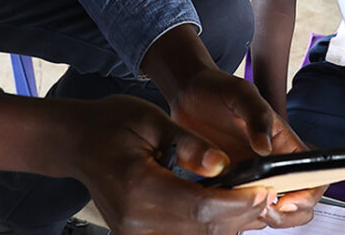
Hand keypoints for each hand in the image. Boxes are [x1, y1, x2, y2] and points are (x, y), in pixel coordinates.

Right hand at [66, 95, 272, 234]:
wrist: (77, 142)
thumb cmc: (111, 124)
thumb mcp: (152, 120)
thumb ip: (189, 145)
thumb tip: (223, 165)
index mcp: (138, 187)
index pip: (200, 206)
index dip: (238, 203)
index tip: (265, 190)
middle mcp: (134, 220)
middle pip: (202, 228)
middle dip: (240, 214)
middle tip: (267, 195)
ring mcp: (133, 232)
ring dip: (226, 222)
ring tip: (249, 200)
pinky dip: (206, 224)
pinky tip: (223, 208)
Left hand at [167, 68, 324, 228]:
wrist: (188, 95)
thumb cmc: (218, 90)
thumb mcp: (240, 94)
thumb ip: (257, 115)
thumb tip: (265, 147)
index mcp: (284, 144)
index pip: (315, 176)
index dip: (308, 194)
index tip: (286, 200)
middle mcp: (273, 164)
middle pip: (299, 203)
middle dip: (287, 215)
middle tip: (264, 210)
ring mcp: (252, 178)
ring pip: (272, 211)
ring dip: (263, 217)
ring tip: (243, 209)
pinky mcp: (231, 186)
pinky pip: (243, 211)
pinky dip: (239, 216)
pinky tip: (225, 206)